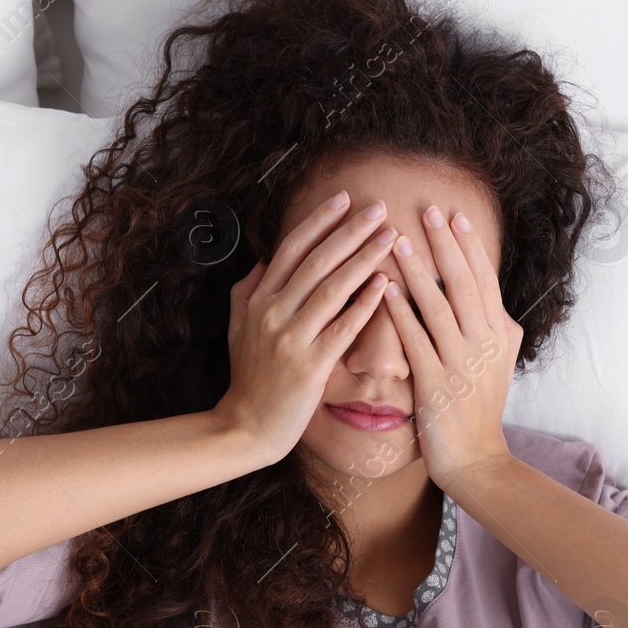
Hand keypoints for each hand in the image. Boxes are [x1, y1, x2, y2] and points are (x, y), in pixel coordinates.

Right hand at [216, 192, 398, 463]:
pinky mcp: (310, 367)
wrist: (245, 428)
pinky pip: (342, 329)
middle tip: (379, 208)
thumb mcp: (237, 329)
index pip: (292, 249)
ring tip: (391, 237)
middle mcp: (273, 313)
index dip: (319, 221)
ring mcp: (291, 339)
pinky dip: (364, 304)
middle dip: (350, 230)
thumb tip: (262, 262)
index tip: (344, 199)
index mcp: (259, 300)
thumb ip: (246, 292)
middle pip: (316, 261)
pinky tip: (385, 284)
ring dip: (363, 258)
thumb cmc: (248, 379)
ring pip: (331, 288)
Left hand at [382, 205, 521, 488]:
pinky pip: (417, 340)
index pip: (485, 282)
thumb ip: (500, 332)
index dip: (469, 248)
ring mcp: (461, 363)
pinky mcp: (436, 383)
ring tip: (397, 240)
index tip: (454, 217)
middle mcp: (484, 344)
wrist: (476, 459)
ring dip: (419, 271)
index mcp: (499, 336)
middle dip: (446, 245)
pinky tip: (385, 289)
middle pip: (465, 285)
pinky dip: (401, 312)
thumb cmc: (481, 411)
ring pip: (440, 307)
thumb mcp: (501, 366)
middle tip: (429, 211)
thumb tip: (498, 303)